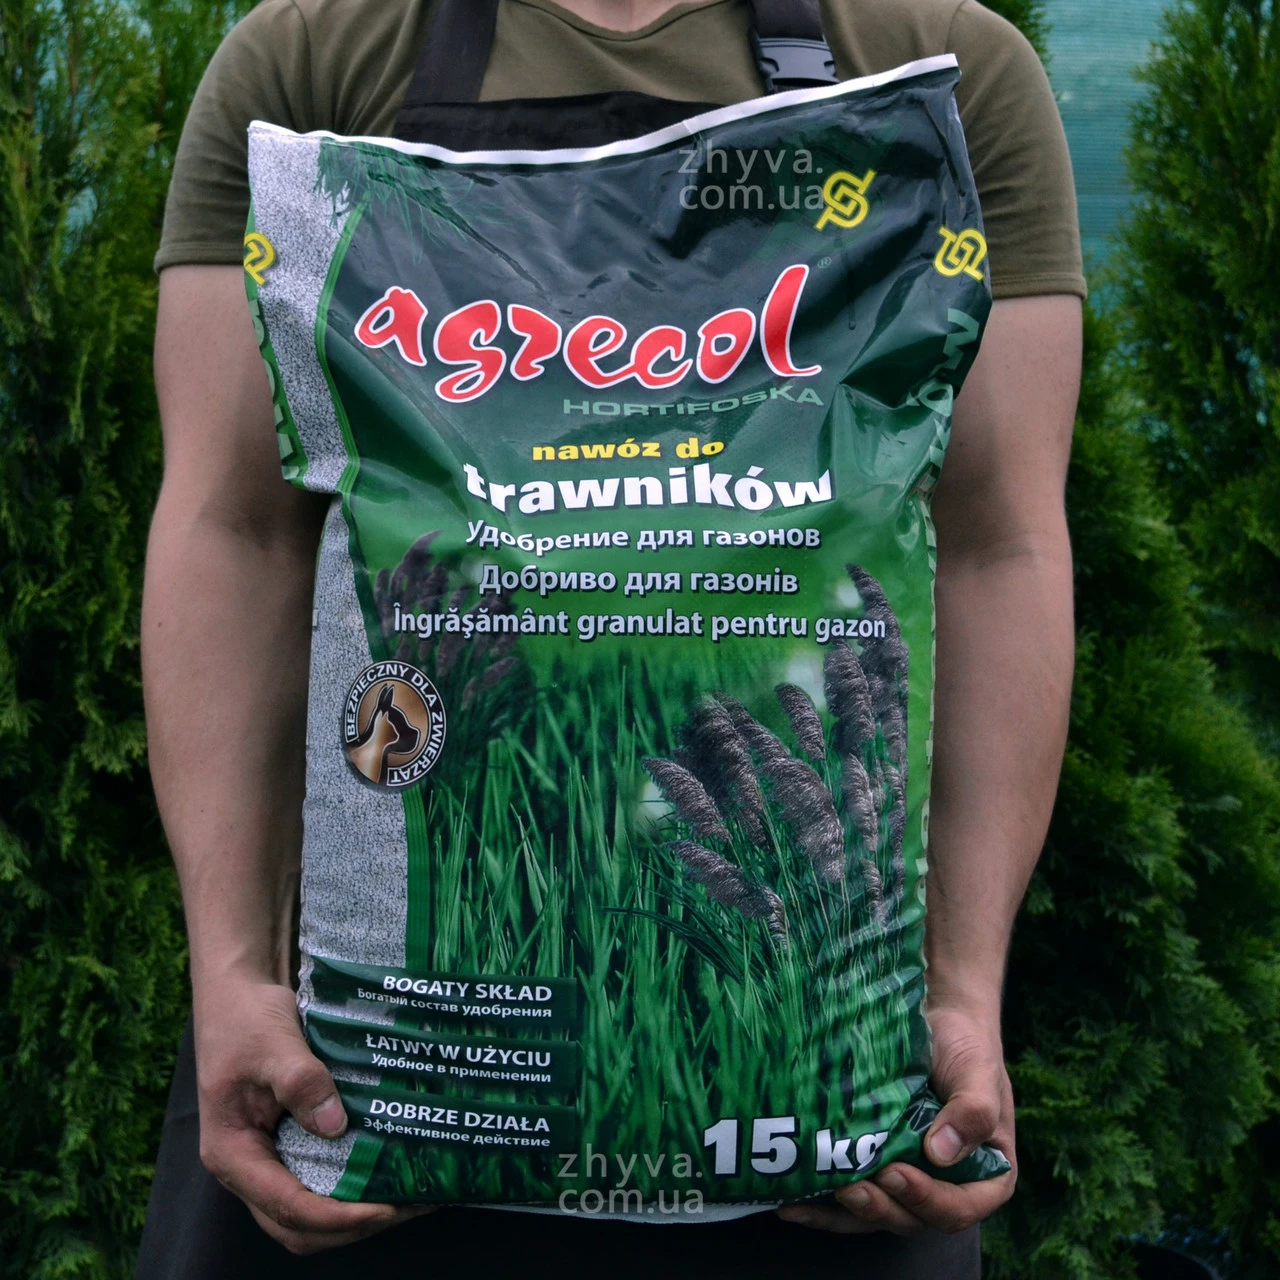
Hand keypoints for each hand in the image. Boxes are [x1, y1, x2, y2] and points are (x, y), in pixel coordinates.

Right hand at [195, 976, 430, 1253]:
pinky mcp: (284, 1142)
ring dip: (350, 1214)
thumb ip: (301, 1083)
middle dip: (349, 1227)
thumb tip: (335, 1126)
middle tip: (404, 1206)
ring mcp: (265, 1156)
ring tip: (403, 1197)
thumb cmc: (247, 1017)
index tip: (384, 1208)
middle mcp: (245, 1166)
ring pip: (305, 1211)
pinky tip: (381, 1173)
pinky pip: (314, 1180)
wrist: (238, 992)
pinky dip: (346, 1188)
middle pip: (295, 1224)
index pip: (286, 1206)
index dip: (336, 1217)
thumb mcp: (274, 1045)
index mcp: (232, 1153)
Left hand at [776, 1003, 1015, 1234]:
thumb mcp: (978, 1074)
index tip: (896, 1174)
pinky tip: (790, 1203)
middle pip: (912, 1217)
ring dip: (843, 1212)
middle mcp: (945, 1185)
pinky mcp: (876, 1162)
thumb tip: (941, 1152)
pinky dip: (823, 1202)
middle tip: (850, 1188)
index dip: (927, 1201)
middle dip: (879, 1208)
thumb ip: (972, 1112)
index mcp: (984, 1176)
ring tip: (806, 1204)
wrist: (936, 1019)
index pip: (958, 1207)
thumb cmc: (965, 1046)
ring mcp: (908, 1176)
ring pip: (878, 1211)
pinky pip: (853, 1192)